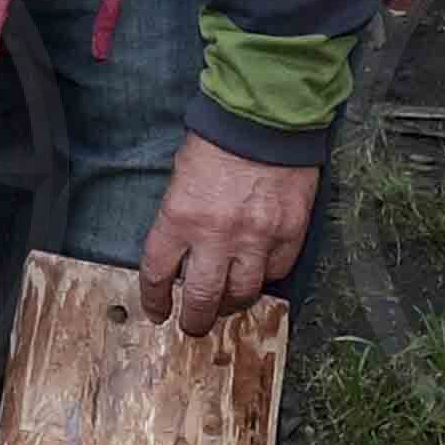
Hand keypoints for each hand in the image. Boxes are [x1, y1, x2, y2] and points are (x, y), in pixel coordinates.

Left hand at [131, 135, 318, 334]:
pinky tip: (256, 275)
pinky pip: (275, 272)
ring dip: (231, 305)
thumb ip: (179, 220)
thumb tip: (182, 255)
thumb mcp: (181, 178)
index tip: (157, 311)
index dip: (155, 299)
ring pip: (243, 294)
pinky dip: (264, 278)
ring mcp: (256, 238)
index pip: (158, 274)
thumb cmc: (217, 143)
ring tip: (226, 305)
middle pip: (202, 298)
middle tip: (192, 324)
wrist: (266, 119)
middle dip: (194, 319)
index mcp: (180, 218)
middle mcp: (216, 235)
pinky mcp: (289, 234)